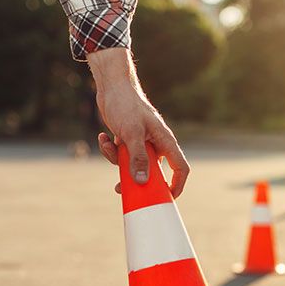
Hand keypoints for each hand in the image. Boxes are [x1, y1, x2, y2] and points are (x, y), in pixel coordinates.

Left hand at [88, 47, 189, 197]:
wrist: (111, 87)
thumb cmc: (126, 105)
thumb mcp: (131, 133)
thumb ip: (138, 158)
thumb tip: (141, 182)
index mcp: (165, 140)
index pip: (180, 167)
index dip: (177, 185)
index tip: (167, 198)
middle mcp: (156, 144)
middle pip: (153, 171)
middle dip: (135, 179)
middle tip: (121, 188)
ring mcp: (142, 143)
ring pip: (133, 165)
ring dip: (118, 161)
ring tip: (108, 144)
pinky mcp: (128, 140)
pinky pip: (121, 156)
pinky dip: (110, 150)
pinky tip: (104, 137)